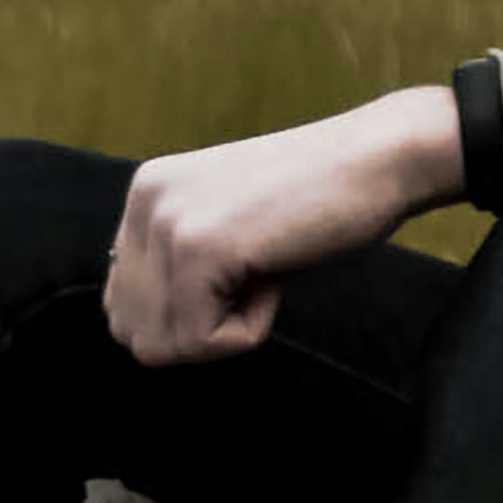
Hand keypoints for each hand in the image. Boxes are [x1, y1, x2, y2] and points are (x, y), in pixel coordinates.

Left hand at [102, 99, 442, 365]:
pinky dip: (250, 329)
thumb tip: (140, 331)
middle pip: (133, 331)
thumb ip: (181, 262)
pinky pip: (205, 340)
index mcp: (146, 194)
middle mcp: (145, 203)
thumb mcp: (229, 221)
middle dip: (196, 328)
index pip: (122, 303)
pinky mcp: (200, 249)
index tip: (241, 271)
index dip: (185, 314)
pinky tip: (278, 275)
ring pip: (164, 344)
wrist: (380, 157)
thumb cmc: (323, 198)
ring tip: (266, 272)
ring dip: (224, 330)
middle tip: (253, 277)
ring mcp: (169, 224)